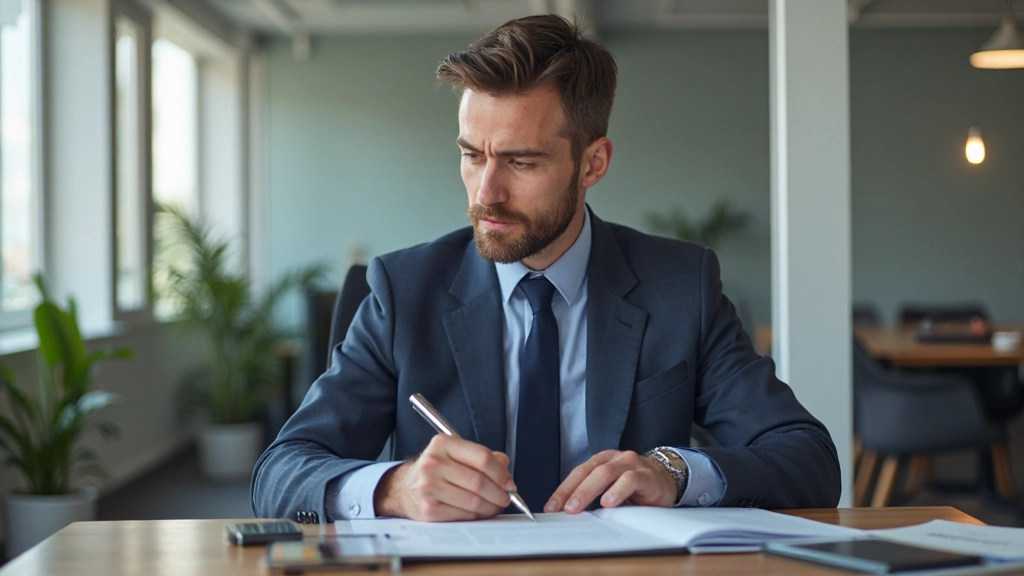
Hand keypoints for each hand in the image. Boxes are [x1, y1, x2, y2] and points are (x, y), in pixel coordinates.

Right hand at [373, 435, 513, 521]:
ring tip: (496, 506)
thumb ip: (483, 457)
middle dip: (499, 493)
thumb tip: (506, 472)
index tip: (509, 483)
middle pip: (479, 481)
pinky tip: (480, 512)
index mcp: (443, 444)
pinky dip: (478, 516)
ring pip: (474, 501)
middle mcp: (433, 464)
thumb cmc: (438, 470)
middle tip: (507, 498)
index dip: (501, 473)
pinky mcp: (429, 510)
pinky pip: (464, 515)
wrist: (405, 488)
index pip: (482, 457)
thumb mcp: (456, 454)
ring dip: (491, 507)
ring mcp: (429, 487)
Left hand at [545, 450, 675, 512]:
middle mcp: (615, 459)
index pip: (579, 473)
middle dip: (572, 491)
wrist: (668, 481)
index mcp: (603, 461)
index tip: (551, 507)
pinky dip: (617, 491)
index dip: (563, 489)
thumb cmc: (636, 488)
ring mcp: (631, 464)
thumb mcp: (612, 490)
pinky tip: (608, 502)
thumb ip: (595, 497)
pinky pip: (630, 480)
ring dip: (588, 491)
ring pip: (605, 473)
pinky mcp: (646, 475)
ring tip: (577, 506)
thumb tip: (570, 513)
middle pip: (588, 472)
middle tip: (562, 508)